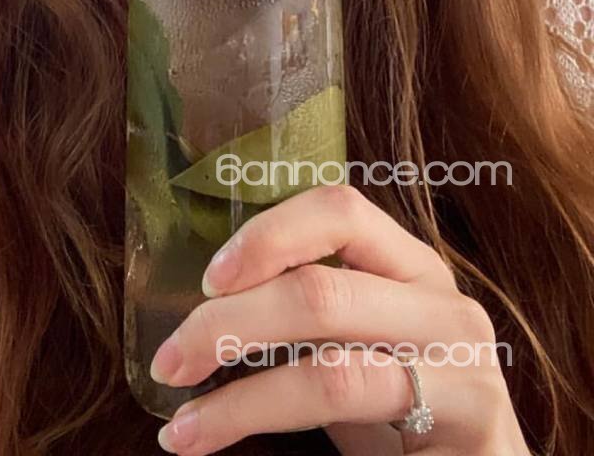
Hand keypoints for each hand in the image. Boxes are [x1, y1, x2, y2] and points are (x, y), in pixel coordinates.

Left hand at [147, 184, 529, 454]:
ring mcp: (465, 372)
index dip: (268, 234)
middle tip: (171, 359)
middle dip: (229, 324)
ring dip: (242, 401)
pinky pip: (354, 423)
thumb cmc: (401, 411)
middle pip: (321, 291)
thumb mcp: (354, 345)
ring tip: (183, 427)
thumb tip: (196, 300)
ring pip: (333, 371)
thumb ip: (304, 311)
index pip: (340, 210)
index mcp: (411, 265)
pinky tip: (225, 445)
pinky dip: (272, 431)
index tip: (208, 278)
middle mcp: (444, 306)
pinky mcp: (471, 432)